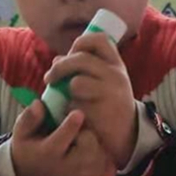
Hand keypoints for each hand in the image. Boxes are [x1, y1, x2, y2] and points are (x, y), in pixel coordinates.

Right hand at [9, 100, 115, 175]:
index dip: (70, 126)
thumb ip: (29, 119)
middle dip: (89, 136)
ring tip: (90, 141)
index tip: (78, 113)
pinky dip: (108, 165)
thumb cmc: (30, 146)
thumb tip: (39, 105)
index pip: (60, 140)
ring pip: (100, 163)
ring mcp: (78, 175)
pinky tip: (102, 154)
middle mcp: (65, 166)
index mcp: (47, 151)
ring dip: (100, 148)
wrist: (33, 171)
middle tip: (83, 130)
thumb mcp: (22, 132)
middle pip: (87, 151)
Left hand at [44, 33, 137, 166]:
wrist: (126, 135)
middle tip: (49, 78)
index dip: (81, 43)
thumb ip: (85, 68)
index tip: (70, 53)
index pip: (99, 40)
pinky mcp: (101, 111)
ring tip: (68, 100)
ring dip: (66, 91)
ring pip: (76, 82)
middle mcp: (116, 75)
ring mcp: (110, 93)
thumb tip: (57, 60)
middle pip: (81, 59)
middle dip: (60, 67)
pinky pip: (75, 105)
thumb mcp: (105, 82)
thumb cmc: (110, 105)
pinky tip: (76, 114)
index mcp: (116, 65)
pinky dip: (69, 109)